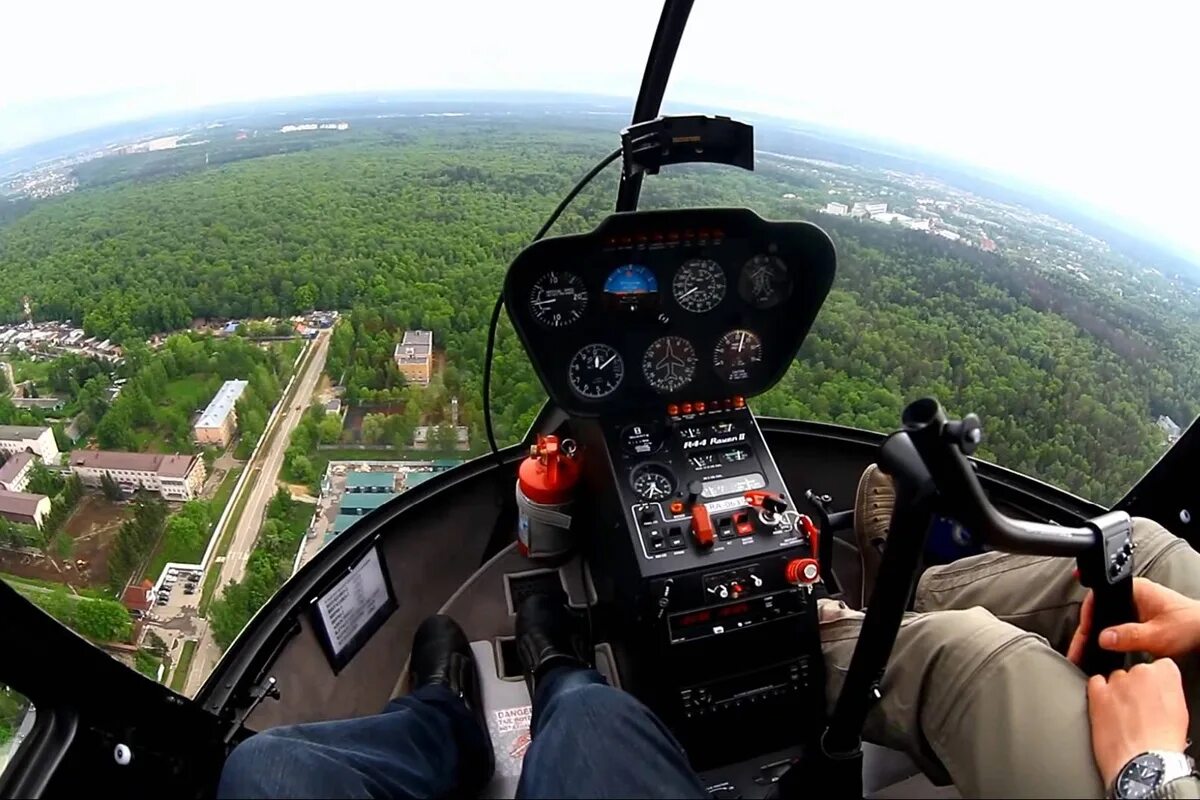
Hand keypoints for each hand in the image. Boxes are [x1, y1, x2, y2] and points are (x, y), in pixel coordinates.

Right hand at [1068, 578, 1199, 664]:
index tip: (1081, 637)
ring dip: (1097, 635)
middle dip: (1087, 631)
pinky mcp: (1140, 617)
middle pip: (1099, 611)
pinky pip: (1117, 625)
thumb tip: (1102, 638)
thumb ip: (1129, 636)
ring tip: (1085, 652)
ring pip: (1107, 619)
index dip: (1086, 618)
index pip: (1098, 599)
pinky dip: (1109, 637)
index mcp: (1134, 590)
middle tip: (1078, 650)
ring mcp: (1136, 606)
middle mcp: (1132, 595)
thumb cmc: (1190, 626)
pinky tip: (1104, 650)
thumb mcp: (1158, 634)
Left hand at [1087, 659, 1188, 787]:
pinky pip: (1095, 682)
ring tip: (1122, 715)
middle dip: (1135, 687)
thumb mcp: (1178, 712)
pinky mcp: (1097, 693)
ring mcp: (1117, 682)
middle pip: (1135, 672)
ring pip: (1115, 678)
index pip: (1159, 666)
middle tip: (1138, 708)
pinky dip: (1098, 692)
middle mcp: (1140, 673)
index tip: (1153, 694)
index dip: (1155, 682)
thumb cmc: (1164, 743)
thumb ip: (1167, 692)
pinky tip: (1105, 708)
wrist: (1144, 762)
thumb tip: (1159, 693)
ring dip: (1117, 692)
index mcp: (1166, 674)